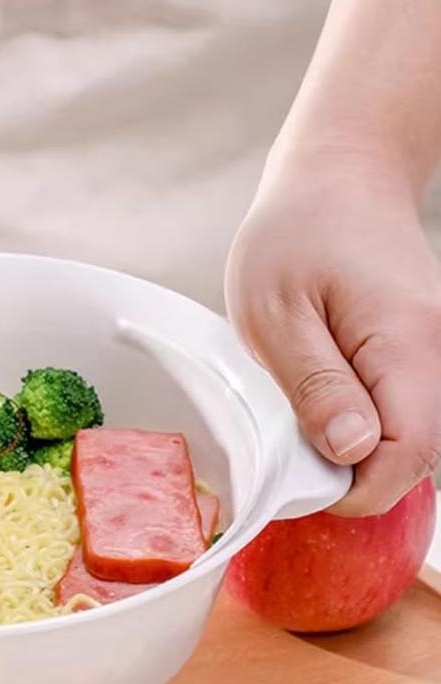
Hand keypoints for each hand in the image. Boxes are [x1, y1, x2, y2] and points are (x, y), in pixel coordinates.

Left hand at [226, 150, 440, 514]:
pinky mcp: (420, 354)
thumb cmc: (297, 235)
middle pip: (415, 456)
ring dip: (354, 447)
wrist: (341, 176)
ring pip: (408, 438)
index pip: (406, 457)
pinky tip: (323, 396)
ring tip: (301, 410)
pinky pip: (400, 412)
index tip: (297, 481)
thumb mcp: (277, 314)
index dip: (352, 489)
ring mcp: (433, 355)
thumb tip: (350, 453)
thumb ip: (315, 386)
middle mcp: (436, 354)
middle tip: (289, 445)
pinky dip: (361, 421)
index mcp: (405, 345)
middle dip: (352, 473)